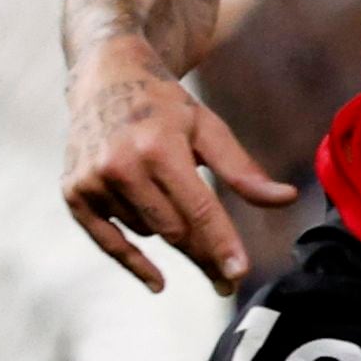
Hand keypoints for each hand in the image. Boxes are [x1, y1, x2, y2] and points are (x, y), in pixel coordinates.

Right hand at [61, 39, 294, 293]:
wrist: (105, 80)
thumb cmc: (165, 105)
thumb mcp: (207, 128)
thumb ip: (242, 169)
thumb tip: (286, 198)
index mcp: (158, 147)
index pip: (198, 208)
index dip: (221, 242)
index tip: (239, 272)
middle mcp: (120, 166)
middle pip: (174, 230)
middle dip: (205, 256)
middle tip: (229, 280)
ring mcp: (93, 181)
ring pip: (148, 231)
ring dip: (167, 228)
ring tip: (168, 194)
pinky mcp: (74, 193)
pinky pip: (108, 241)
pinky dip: (133, 262)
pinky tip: (158, 281)